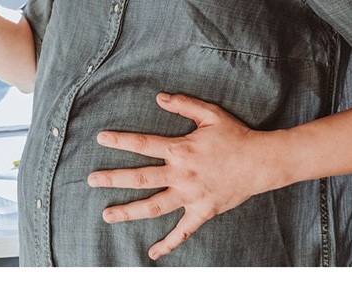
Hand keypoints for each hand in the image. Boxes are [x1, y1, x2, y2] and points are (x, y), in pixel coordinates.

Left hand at [87, 92, 278, 259]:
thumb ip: (184, 105)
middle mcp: (181, 174)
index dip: (120, 141)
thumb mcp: (210, 114)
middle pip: (140, 178)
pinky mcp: (202, 211)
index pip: (143, 144)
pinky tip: (152, 253)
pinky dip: (168, 243)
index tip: (100, 139)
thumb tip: (159, 97)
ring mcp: (190, 196)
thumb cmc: (235, 135)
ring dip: (129, 212)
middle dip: (113, 179)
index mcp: (180, 149)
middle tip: (90, 180)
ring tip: (107, 215)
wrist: (261, 161)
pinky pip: (183, 231)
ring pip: (154, 207)